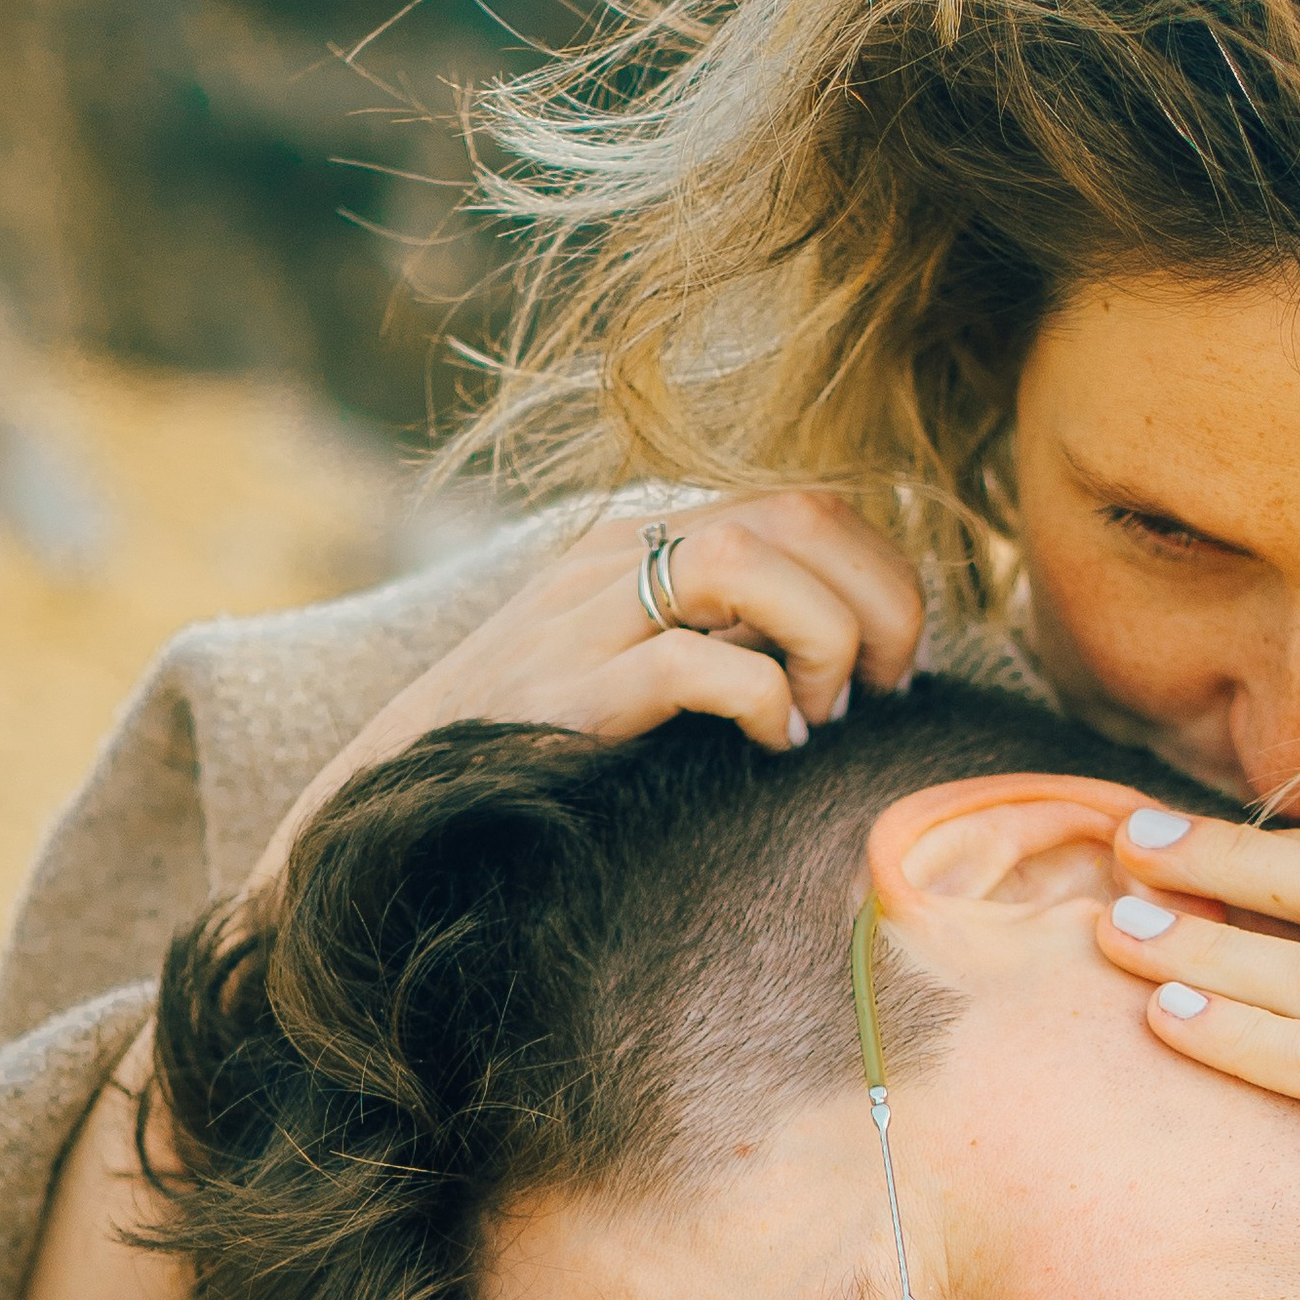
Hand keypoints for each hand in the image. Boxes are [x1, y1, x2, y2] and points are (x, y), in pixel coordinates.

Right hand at [241, 491, 925, 906]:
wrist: (402, 794)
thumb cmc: (547, 747)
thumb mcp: (647, 671)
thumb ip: (729, 641)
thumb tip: (856, 668)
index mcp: (651, 543)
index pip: (806, 505)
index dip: (882, 574)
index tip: (898, 665)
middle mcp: (622, 557)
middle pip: (796, 513)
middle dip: (876, 599)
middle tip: (882, 690)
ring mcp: (588, 618)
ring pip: (744, 562)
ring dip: (818, 638)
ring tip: (818, 716)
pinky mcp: (568, 693)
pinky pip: (690, 664)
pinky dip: (759, 700)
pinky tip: (770, 746)